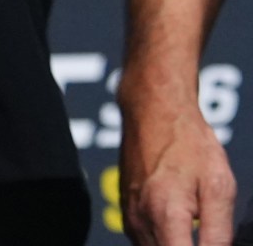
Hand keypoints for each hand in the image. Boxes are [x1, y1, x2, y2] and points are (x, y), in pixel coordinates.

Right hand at [124, 86, 236, 244]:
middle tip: (205, 232)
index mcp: (166, 216)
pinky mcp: (126, 212)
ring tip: (193, 227)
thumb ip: (219, 232)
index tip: (211, 242)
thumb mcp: (219, 187)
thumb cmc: (188, 143)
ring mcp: (130, 217)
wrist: (154, 112)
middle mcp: (142, 221)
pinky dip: (164, 241)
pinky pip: (145, 242)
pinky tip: (180, 226)